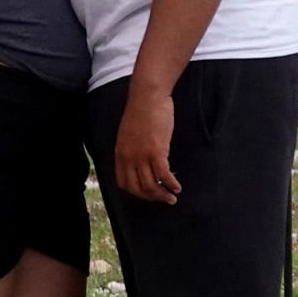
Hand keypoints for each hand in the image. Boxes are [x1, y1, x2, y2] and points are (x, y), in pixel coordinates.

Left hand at [110, 84, 182, 203]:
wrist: (147, 97)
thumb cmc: (142, 110)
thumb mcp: (129, 132)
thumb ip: (132, 147)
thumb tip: (141, 156)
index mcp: (120, 154)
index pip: (124, 183)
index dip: (136, 192)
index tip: (148, 193)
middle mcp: (129, 158)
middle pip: (137, 188)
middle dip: (151, 197)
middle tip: (163, 199)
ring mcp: (142, 156)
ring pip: (150, 185)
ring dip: (162, 195)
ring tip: (173, 197)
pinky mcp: (156, 151)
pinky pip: (163, 175)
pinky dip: (171, 184)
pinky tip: (177, 187)